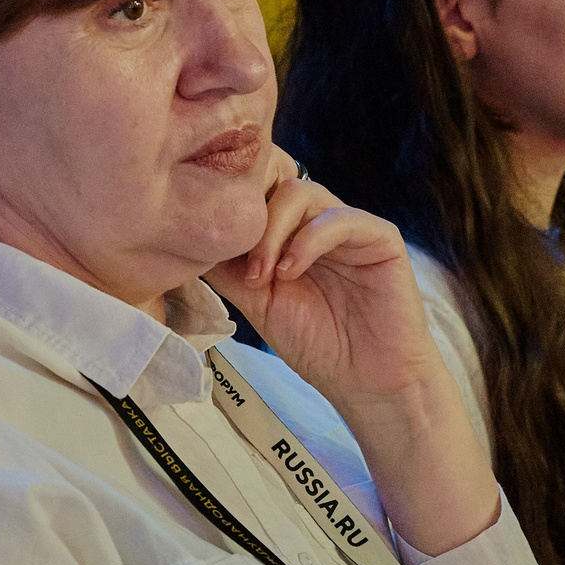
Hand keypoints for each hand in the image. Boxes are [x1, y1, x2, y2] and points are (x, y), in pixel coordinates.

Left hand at [203, 162, 440, 415]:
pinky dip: (308, 240)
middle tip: (245, 271)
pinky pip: (340, 218)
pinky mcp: (380, 237)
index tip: (213, 244)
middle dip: (250, 222)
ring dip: (273, 232)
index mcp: (292, 232)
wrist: (368, 382)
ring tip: (264, 276)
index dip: (233, 205)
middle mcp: (319, 221)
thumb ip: (228, 269)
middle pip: (273, 182)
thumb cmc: (318, 345)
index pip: (258, 191)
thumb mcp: (257, 303)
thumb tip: (184, 243)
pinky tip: (292, 272)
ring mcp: (350, 226)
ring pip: (301, 192)